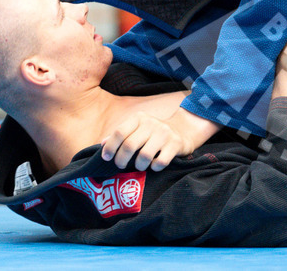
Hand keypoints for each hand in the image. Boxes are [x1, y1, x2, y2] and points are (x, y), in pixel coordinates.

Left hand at [100, 107, 219, 170]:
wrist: (183, 130)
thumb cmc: (153, 133)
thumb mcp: (137, 129)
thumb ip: (121, 135)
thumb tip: (103, 144)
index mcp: (139, 118)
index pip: (119, 132)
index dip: (110, 147)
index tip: (106, 158)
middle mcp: (151, 124)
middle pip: (129, 145)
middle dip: (121, 160)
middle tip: (120, 166)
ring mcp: (164, 134)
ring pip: (144, 156)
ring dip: (138, 166)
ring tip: (139, 166)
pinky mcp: (176, 144)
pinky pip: (160, 162)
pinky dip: (154, 167)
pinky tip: (154, 166)